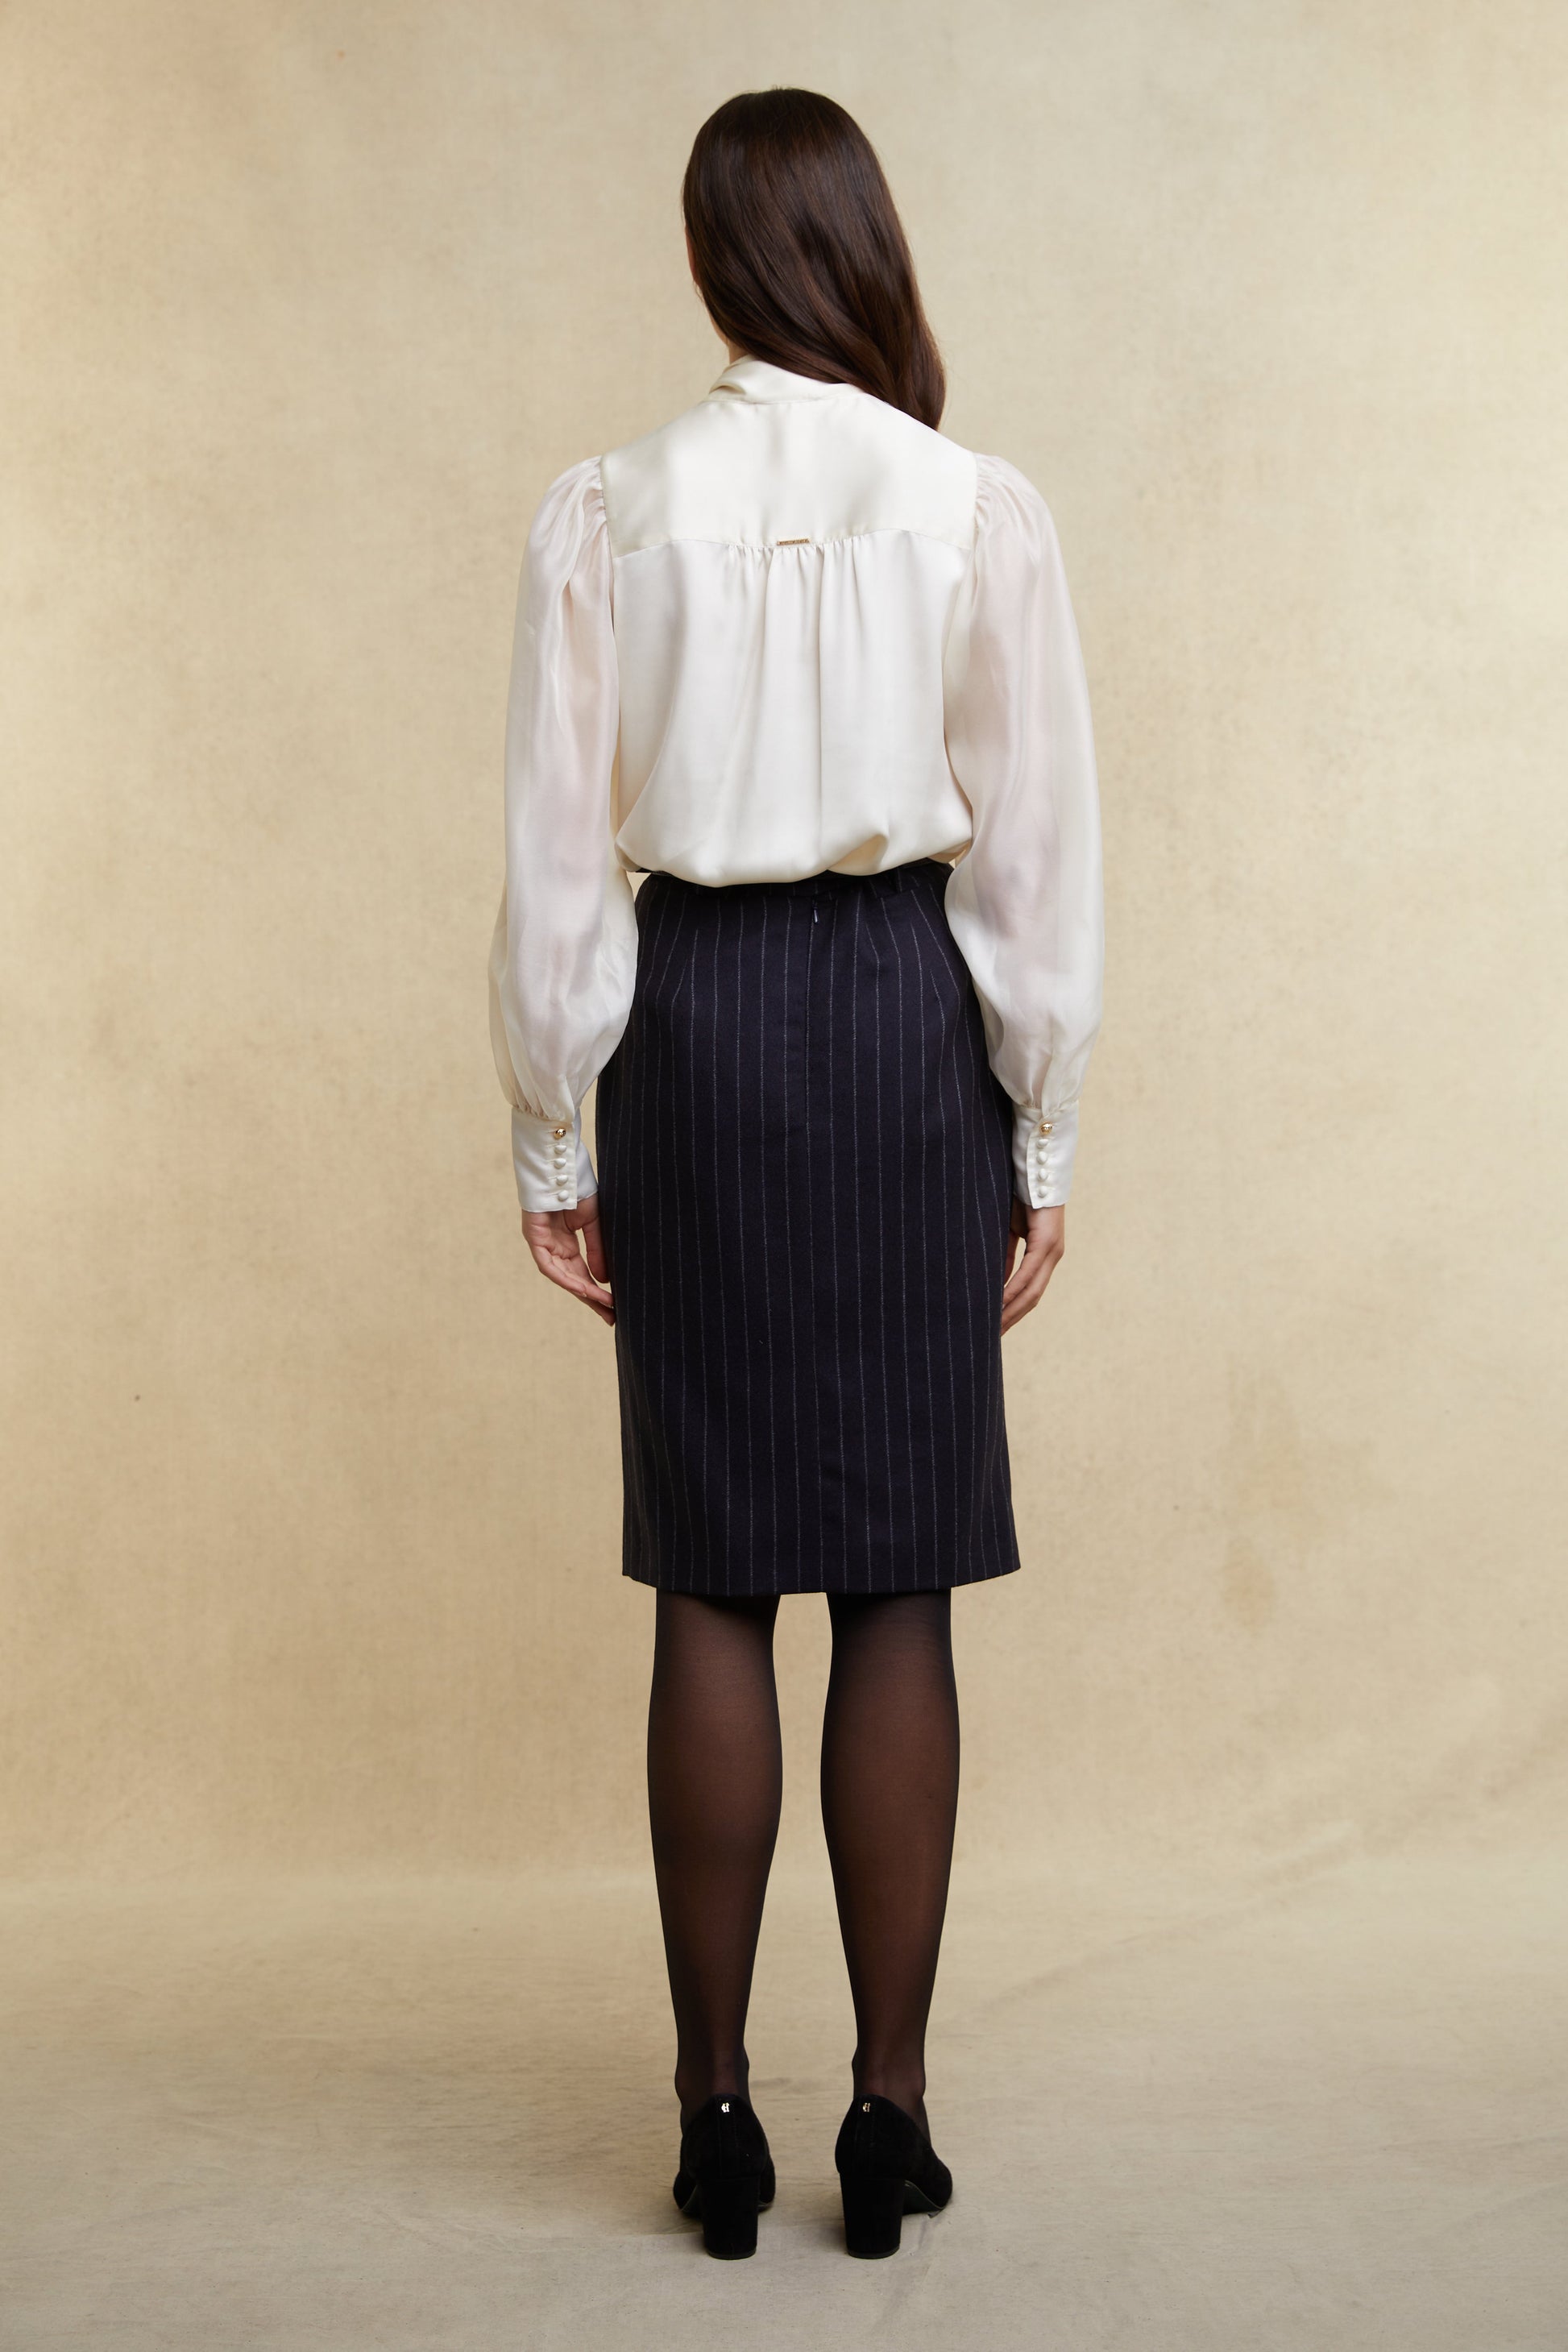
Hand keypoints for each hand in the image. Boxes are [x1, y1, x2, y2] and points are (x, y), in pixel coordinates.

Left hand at [521, 1196, 613, 1326]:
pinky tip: (582, 1288)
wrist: (561, 1167)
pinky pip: (548, 1266)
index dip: (597, 1291)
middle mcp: (553, 1248)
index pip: (582, 1273)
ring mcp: (542, 1245)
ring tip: (602, 1304)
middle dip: (591, 1299)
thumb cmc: (576, 1189)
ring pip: (562, 1276)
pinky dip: (565, 1278)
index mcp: (566, 1244)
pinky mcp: (534, 1238)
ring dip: (582, 1291)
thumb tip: (603, 1279)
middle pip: (572, 1280)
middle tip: (610, 1317)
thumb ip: (597, 1250)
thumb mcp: (593, 1222)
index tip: (614, 1305)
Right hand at [1001, 1198, 1063, 1332]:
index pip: (1029, 1292)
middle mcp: (1052, 1256)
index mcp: (1044, 1255)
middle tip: (991, 1337)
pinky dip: (1013, 1289)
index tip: (996, 1327)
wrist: (1034, 1169)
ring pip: (1031, 1291)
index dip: (1013, 1312)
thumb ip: (1004, 1257)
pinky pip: (1028, 1272)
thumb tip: (995, 1283)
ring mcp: (1052, 1251)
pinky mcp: (1047, 1242)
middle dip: (1011, 1319)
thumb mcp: (1008, 1232)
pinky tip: (999, 1302)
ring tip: (993, 1326)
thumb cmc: (1020, 1196)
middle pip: (1031, 1298)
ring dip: (1011, 1310)